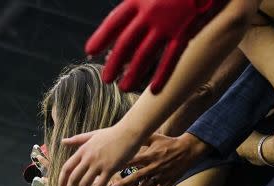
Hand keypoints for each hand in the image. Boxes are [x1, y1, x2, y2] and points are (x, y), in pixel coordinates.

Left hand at [59, 125, 146, 185]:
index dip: (62, 181)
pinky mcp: (110, 168)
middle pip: (74, 178)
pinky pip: (100, 185)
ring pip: (85, 184)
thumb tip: (62, 141)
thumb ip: (77, 140)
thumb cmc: (112, 134)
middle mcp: (88, 158)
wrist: (129, 132)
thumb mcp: (92, 135)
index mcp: (83, 150)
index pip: (67, 168)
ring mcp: (99, 163)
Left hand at [86, 0, 226, 91]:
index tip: (90, 51)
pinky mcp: (184, 32)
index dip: (101, 37)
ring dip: (133, 73)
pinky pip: (171, 57)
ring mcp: (166, 24)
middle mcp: (149, 13)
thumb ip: (139, 4)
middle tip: (106, 78)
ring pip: (144, 54)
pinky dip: (162, 74)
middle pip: (125, 43)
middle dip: (114, 63)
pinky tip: (154, 89)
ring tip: (124, 87)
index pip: (114, 22)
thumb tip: (126, 21)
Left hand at [109, 132, 208, 185]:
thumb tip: (126, 133)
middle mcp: (153, 166)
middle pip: (136, 177)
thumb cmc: (169, 142)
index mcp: (149, 156)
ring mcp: (160, 175)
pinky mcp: (167, 181)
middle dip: (123, 184)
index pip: (132, 161)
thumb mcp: (154, 138)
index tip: (108, 170)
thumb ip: (140, 138)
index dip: (121, 165)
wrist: (188, 149)